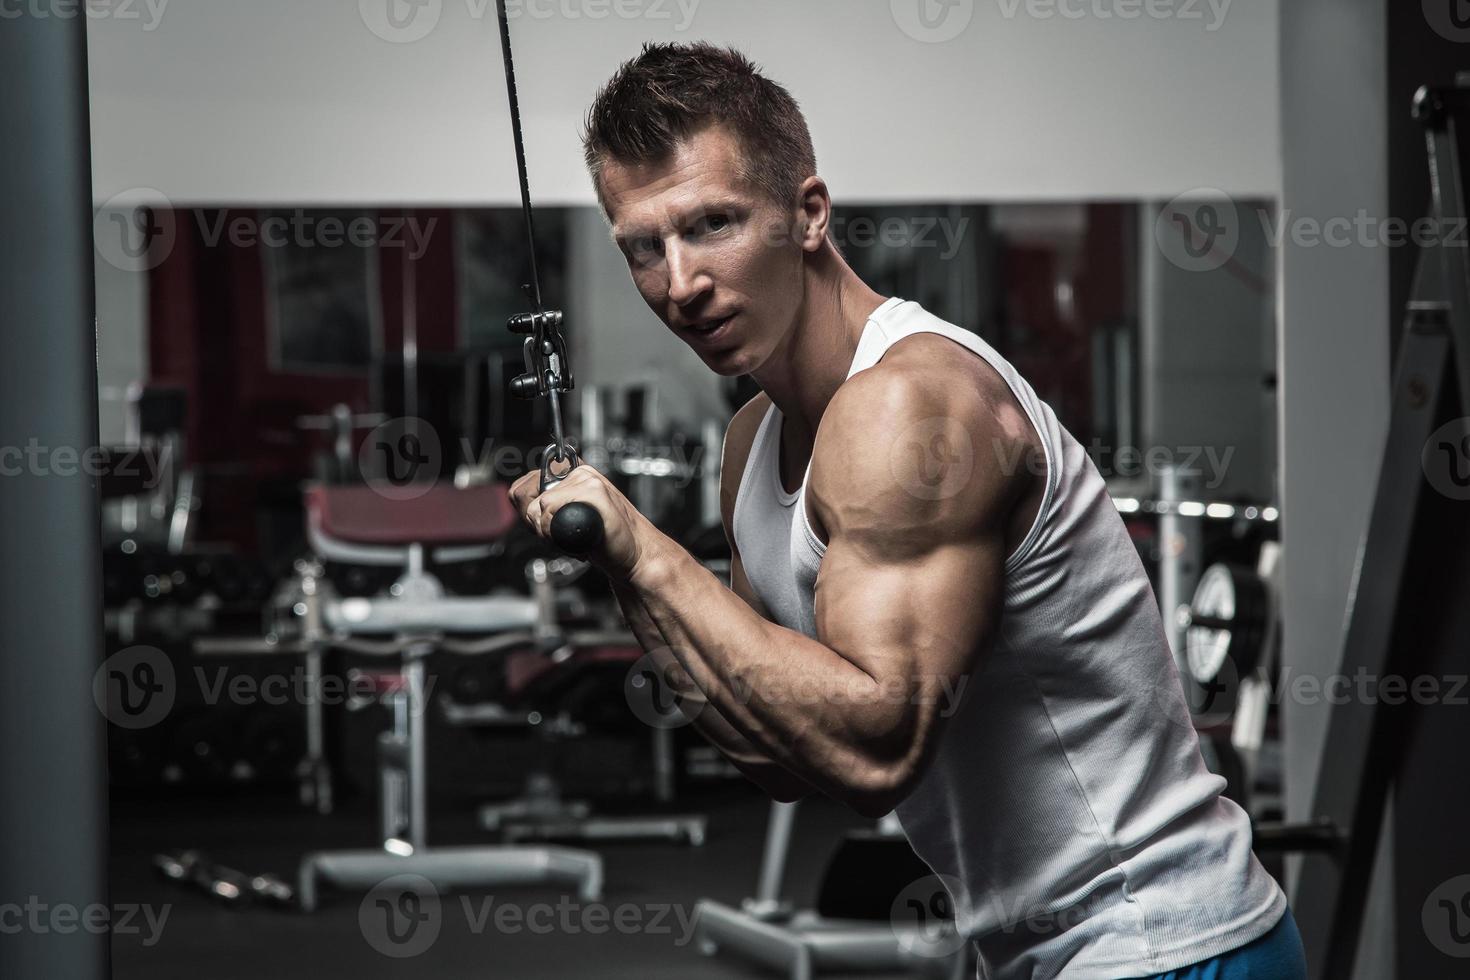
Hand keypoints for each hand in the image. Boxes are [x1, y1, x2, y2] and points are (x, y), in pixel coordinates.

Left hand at [508, 463, 659, 580]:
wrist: (637, 556)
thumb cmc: (607, 541)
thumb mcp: (574, 518)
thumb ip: (553, 507)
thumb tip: (525, 507)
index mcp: (573, 475)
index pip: (524, 484)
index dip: (526, 511)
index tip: (543, 527)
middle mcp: (580, 473)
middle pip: (524, 492)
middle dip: (533, 523)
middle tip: (557, 535)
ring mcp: (587, 480)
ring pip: (539, 504)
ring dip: (547, 532)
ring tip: (571, 539)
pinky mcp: (594, 492)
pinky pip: (552, 508)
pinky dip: (557, 533)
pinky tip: (578, 542)